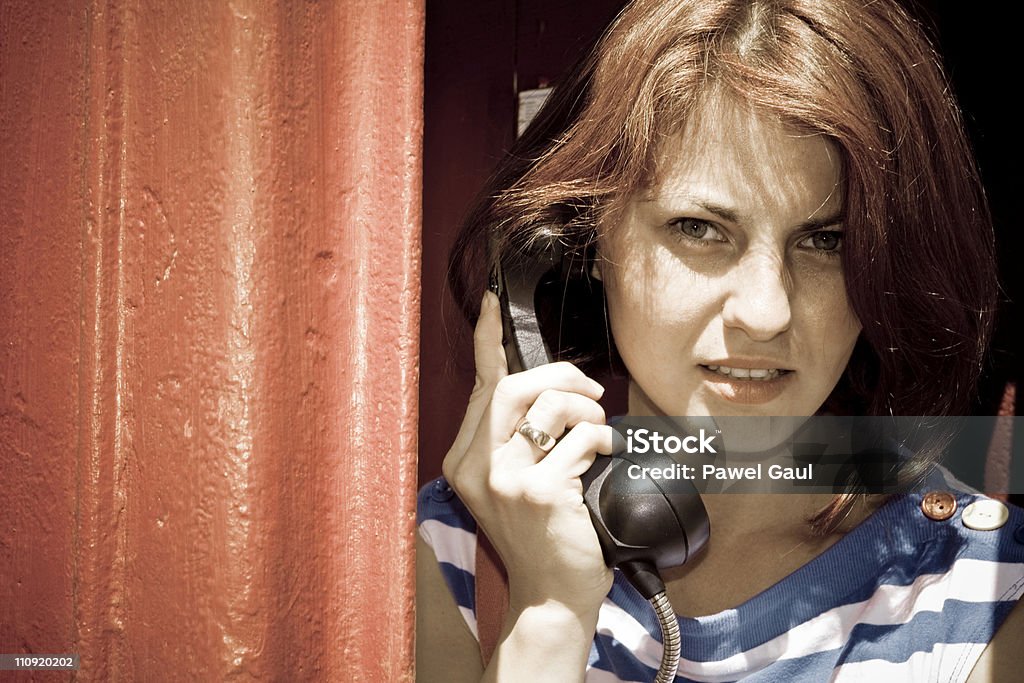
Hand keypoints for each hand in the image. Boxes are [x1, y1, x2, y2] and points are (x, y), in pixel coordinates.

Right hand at [442, 291, 614, 613]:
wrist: (551, 597)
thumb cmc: (542, 537)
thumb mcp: (516, 483)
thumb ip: (519, 436)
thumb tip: (551, 385)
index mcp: (465, 460)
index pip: (479, 386)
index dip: (487, 339)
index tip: (491, 301)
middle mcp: (476, 466)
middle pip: (513, 387)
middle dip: (560, 376)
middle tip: (590, 390)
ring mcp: (504, 480)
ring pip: (549, 407)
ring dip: (587, 409)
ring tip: (599, 430)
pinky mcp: (538, 493)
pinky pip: (581, 440)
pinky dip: (603, 439)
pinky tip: (606, 456)